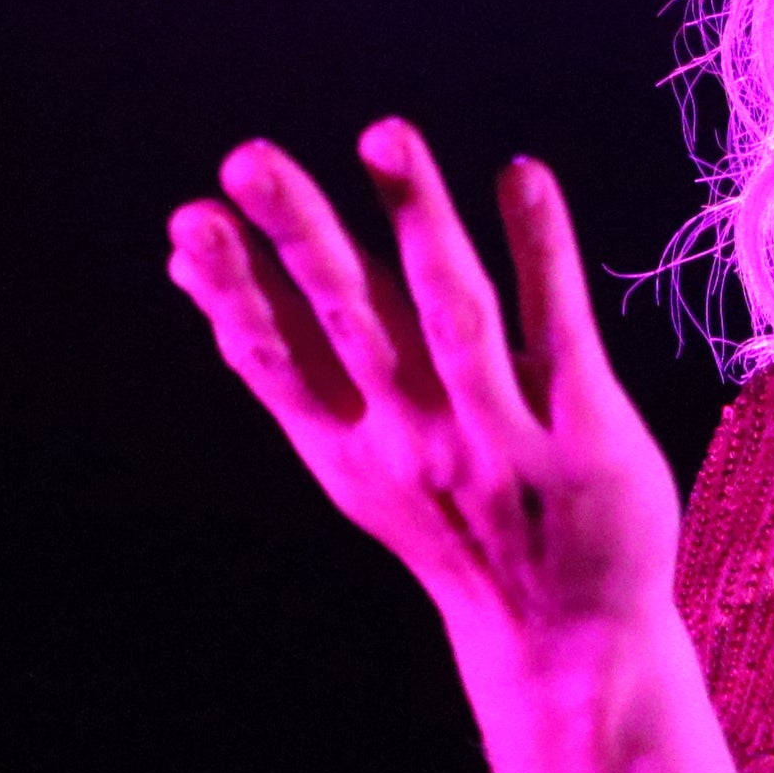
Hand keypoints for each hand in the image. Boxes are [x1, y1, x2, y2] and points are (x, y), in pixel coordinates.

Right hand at [165, 123, 682, 648]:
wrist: (567, 641)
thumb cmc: (452, 522)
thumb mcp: (353, 459)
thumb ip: (291, 368)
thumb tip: (202, 279)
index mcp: (353, 443)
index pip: (280, 359)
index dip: (232, 294)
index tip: (187, 224)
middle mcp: (418, 432)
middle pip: (350, 319)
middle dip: (299, 237)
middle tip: (247, 159)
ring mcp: (502, 429)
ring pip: (453, 310)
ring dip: (416, 219)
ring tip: (385, 131)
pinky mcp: (585, 428)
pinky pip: (560, 327)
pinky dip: (540, 249)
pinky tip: (520, 174)